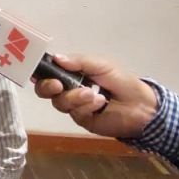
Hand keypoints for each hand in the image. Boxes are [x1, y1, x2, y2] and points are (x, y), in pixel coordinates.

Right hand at [33, 54, 157, 137]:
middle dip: (48, 87)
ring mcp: (74, 106)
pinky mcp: (81, 120)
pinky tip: (100, 103)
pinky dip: (86, 107)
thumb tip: (56, 57)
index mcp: (72, 73)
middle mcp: (69, 89)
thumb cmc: (121, 81)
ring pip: (60, 102)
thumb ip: (78, 61)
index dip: (41, 73)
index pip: (49, 72)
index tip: (37, 72)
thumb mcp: (101, 65)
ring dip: (74, 97)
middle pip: (46, 90)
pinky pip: (74, 113)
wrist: (140, 105)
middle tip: (58, 85)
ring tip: (93, 94)